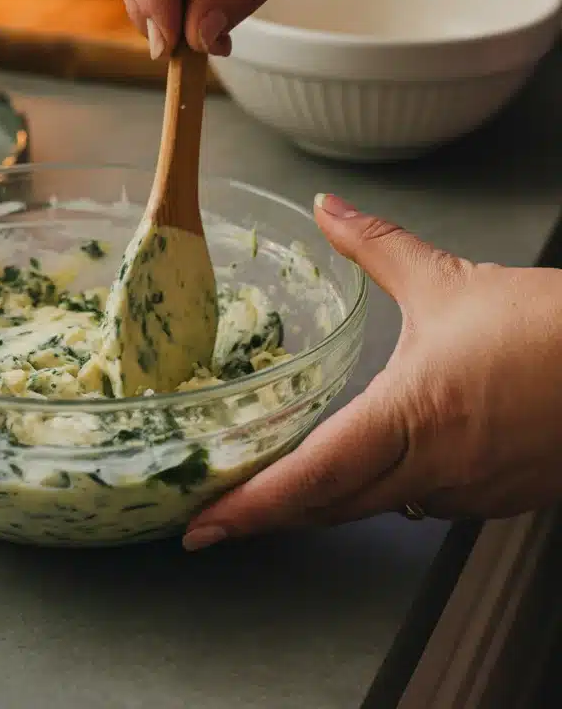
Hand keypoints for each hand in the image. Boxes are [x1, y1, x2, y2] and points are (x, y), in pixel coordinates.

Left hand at [183, 193, 561, 550]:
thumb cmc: (547, 329)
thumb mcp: (447, 280)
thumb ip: (375, 246)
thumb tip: (327, 208)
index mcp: (411, 418)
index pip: (314, 476)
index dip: (253, 504)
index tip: (204, 523)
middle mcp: (435, 470)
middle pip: (332, 506)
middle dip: (270, 514)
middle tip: (216, 517)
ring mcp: (470, 493)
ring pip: (376, 508)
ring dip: (324, 503)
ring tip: (274, 493)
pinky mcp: (499, 499)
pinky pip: (424, 504)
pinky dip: (382, 493)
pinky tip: (366, 473)